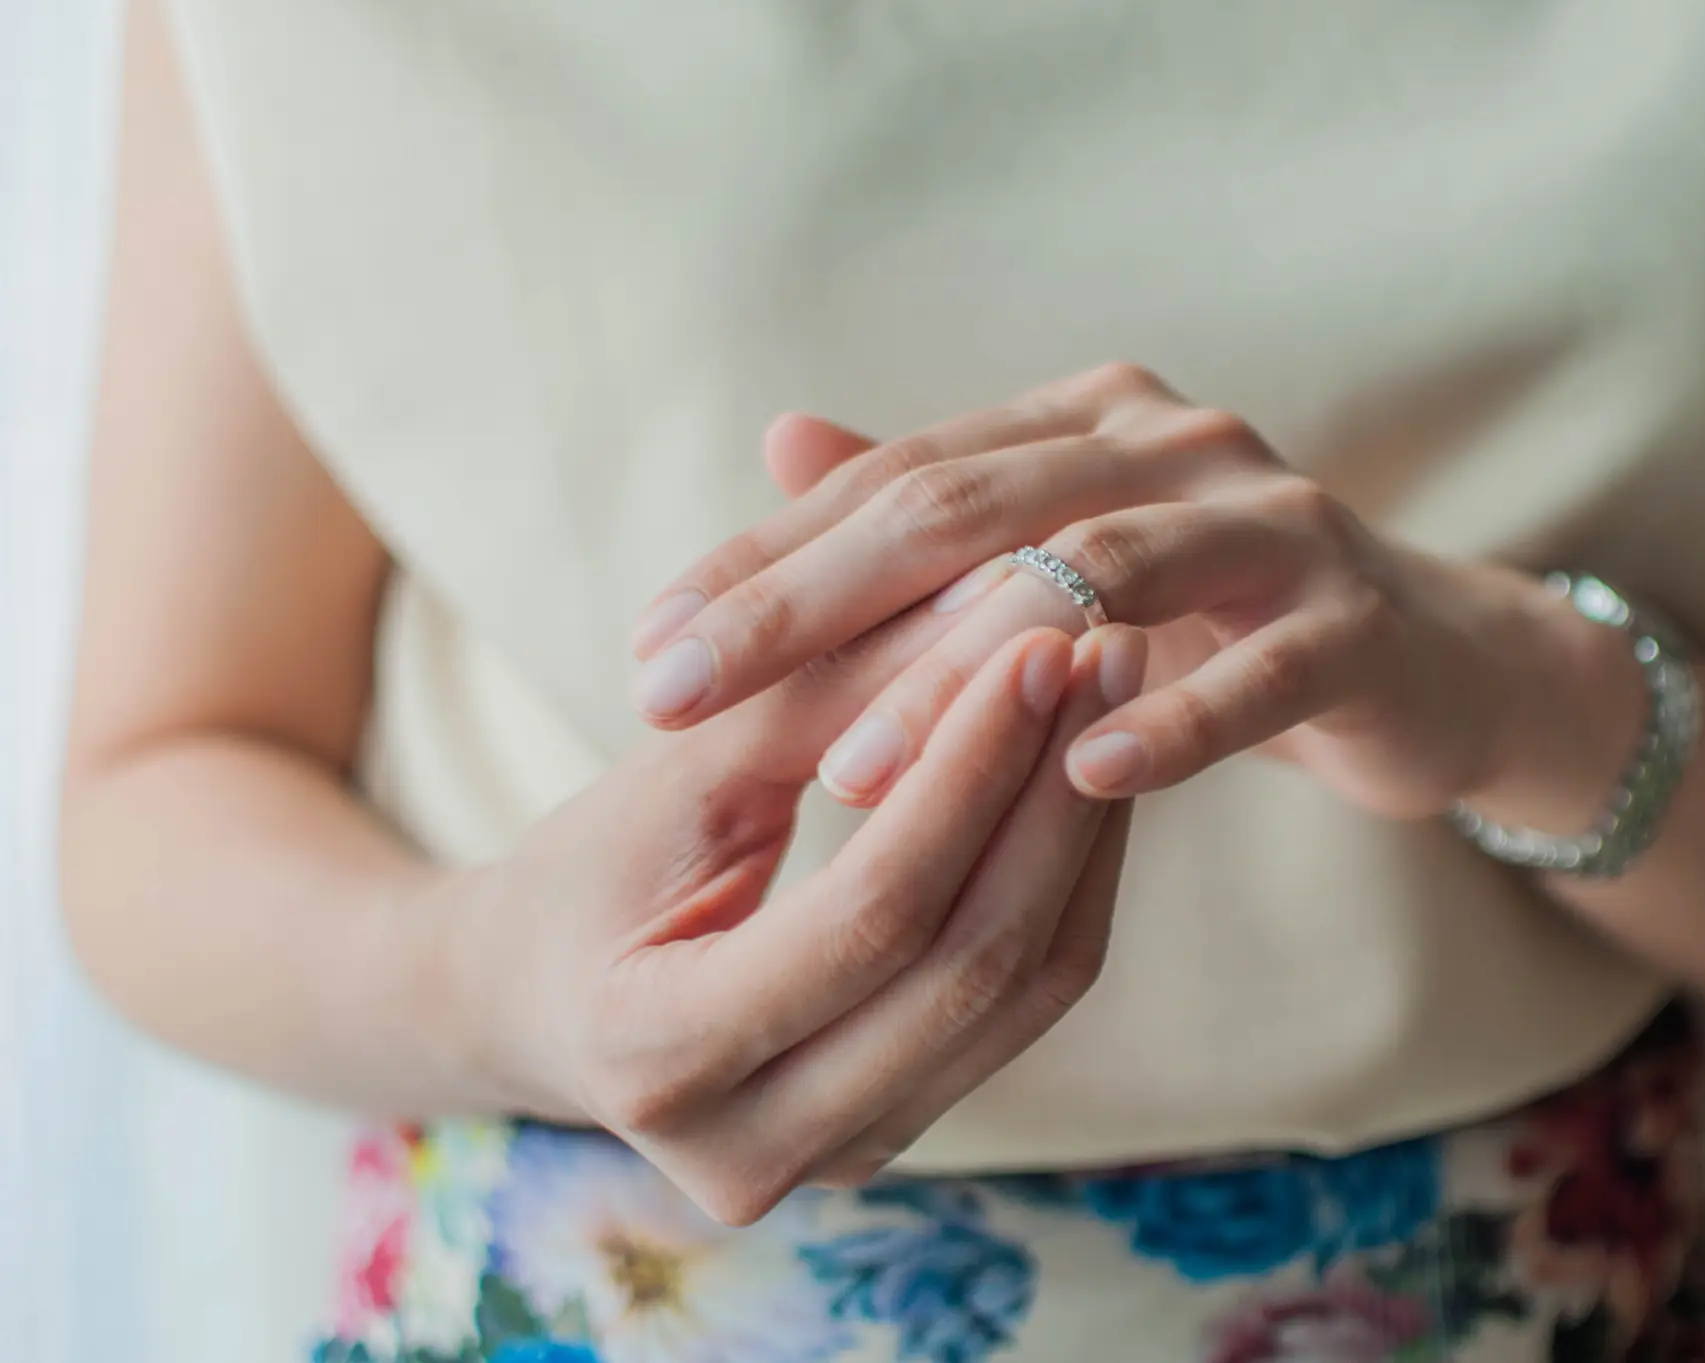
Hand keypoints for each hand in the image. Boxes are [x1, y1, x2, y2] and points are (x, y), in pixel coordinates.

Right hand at [453, 596, 1148, 1221]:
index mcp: (656, 1061)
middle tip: (1109, 648)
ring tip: (1115, 692)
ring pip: (1022, 994)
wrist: (537, 1000)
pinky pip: (1022, 1006)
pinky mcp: (899, 1134)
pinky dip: (1068, 881)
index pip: (870, 916)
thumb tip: (988, 596)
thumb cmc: (586, 868)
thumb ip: (814, 696)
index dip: (969, 773)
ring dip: (1083, 833)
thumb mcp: (671, 774)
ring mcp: (839, 1160)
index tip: (1038, 640)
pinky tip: (1088, 772)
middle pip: (969, 967)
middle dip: (1052, 794)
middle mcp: (754, 1150)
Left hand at [630, 363, 1634, 821]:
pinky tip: (1082, 778)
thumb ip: (942, 505)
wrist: (1431, 660)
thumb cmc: (1220, 619)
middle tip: (683, 690)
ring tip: (844, 769)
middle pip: (965, 508)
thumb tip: (782, 436)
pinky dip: (1171, 720)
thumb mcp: (1073, 554)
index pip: (896, 478)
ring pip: (1095, 579)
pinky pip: (1255, 672)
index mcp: (1085, 420)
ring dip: (961, 678)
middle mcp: (1170, 442)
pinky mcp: (1354, 620)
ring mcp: (1271, 522)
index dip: (765, 562)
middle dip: (810, 604)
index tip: (650, 650)